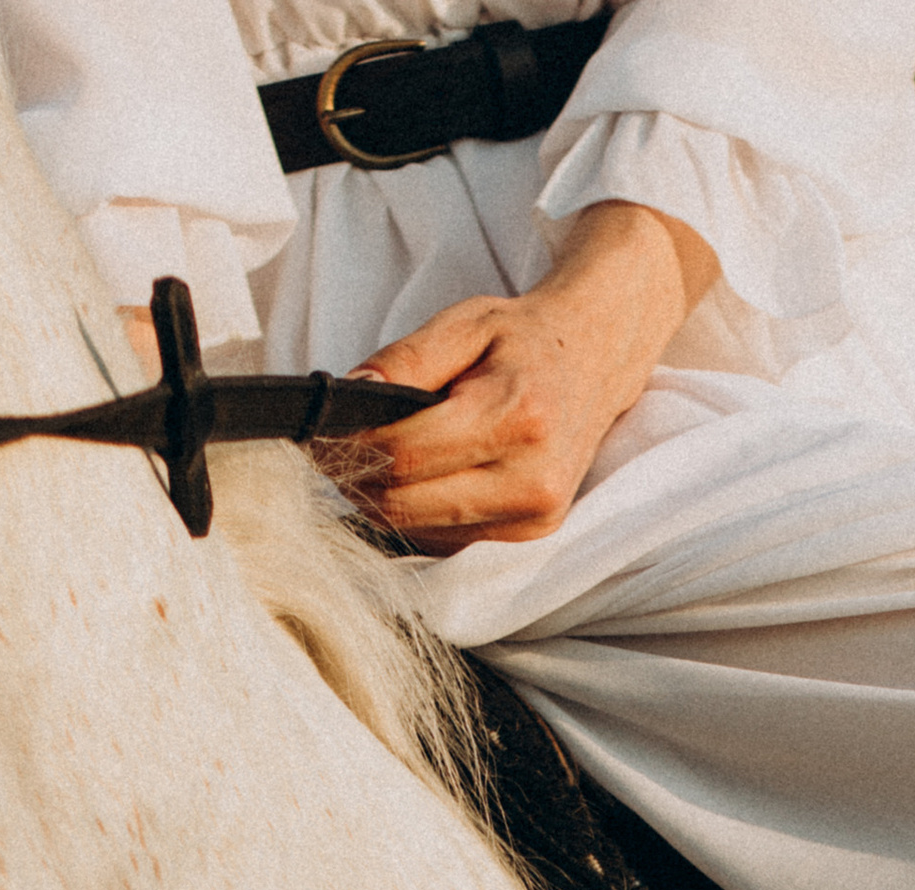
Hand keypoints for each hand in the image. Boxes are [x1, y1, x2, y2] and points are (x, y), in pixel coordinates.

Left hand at [334, 201, 716, 552]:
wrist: (596, 360)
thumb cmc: (524, 339)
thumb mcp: (464, 323)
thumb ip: (404, 360)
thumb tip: (347, 398)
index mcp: (516, 415)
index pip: (404, 454)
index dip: (349, 449)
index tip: (318, 436)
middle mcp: (531, 478)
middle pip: (406, 504)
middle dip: (358, 480)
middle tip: (332, 453)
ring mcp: (535, 517)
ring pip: (421, 530)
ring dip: (384, 502)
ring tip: (373, 461)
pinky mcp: (531, 537)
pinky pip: (447, 542)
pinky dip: (418, 516)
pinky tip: (414, 482)